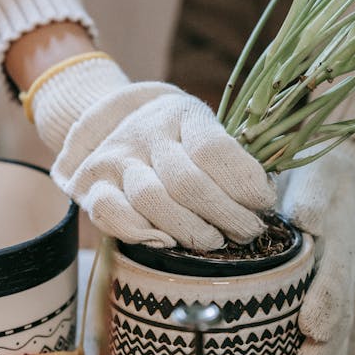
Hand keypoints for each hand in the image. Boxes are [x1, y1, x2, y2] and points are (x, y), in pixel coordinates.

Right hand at [30, 55, 274, 248]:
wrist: (111, 115)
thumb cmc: (176, 134)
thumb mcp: (203, 128)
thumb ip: (228, 156)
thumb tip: (262, 198)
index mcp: (182, 113)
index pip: (214, 149)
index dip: (245, 182)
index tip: (265, 202)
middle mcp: (146, 133)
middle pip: (187, 182)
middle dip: (226, 215)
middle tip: (249, 231)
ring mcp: (116, 158)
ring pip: (151, 199)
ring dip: (190, 229)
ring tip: (215, 241)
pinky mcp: (89, 183)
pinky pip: (109, 211)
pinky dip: (139, 232)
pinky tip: (165, 242)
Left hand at [279, 141, 354, 354]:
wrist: (344, 169)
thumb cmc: (316, 169)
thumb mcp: (315, 169)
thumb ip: (313, 193)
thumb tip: (306, 218)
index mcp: (338, 226)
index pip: (334, 264)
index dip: (325, 296)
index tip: (311, 324)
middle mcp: (346, 258)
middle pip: (339, 305)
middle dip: (324, 343)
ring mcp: (346, 279)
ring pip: (340, 327)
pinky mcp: (340, 296)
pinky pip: (338, 336)